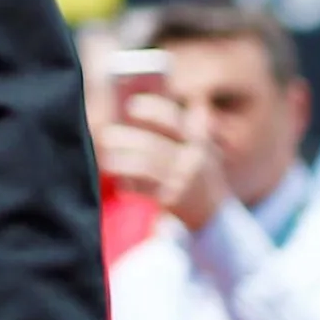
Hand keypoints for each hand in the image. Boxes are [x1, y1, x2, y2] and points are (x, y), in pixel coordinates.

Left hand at [96, 93, 227, 231]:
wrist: (215, 214)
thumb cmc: (199, 176)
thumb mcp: (200, 150)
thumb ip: (188, 130)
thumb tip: (175, 105)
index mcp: (199, 142)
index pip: (175, 121)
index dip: (153, 110)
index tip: (131, 105)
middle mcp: (193, 159)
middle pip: (153, 145)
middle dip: (125, 139)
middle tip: (105, 135)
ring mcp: (184, 180)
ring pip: (146, 167)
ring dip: (121, 162)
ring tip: (105, 159)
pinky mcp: (174, 199)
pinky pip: (146, 189)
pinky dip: (130, 185)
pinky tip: (120, 184)